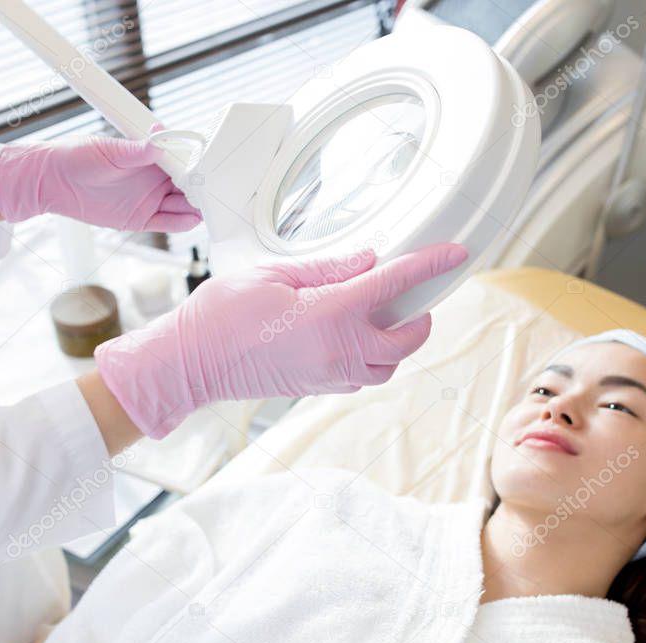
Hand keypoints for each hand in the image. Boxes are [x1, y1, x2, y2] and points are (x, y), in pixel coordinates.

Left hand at [0, 127, 201, 232]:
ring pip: (181, 206)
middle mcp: (153, 178)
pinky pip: (165, 222)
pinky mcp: (139, 218)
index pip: (182, 162)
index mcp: (150, 158)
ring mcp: (148, 199)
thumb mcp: (110, 150)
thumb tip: (160, 140)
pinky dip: (180, 223)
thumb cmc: (77, 156)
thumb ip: (137, 150)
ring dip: (195, 208)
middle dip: (202, 190)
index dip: (197, 166)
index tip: (210, 169)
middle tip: (216, 193)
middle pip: (187, 186)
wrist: (52, 181)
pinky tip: (192, 220)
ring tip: (210, 209)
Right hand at [93, 243, 469, 438]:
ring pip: (392, 363)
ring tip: (383, 313)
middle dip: (421, 312)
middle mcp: (339, 350)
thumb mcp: (274, 274)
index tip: (454, 253)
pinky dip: (375, 355)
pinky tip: (356, 333)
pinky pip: (366, 375)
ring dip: (399, 338)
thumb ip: (328, 269)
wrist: (192, 363)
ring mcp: (331, 374)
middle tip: (412, 288)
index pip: (397, 284)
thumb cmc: (222, 315)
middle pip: (409, 336)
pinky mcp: (319, 386)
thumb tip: (368, 261)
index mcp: (330, 314)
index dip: (431, 265)